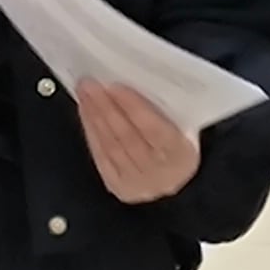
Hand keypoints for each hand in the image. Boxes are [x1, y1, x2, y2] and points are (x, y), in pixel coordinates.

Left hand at [75, 81, 201, 204]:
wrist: (179, 184)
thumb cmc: (179, 146)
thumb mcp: (185, 129)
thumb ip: (166, 111)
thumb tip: (134, 83)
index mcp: (181, 155)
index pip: (153, 129)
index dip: (133, 106)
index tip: (114, 86)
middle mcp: (159, 173)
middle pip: (127, 136)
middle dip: (106, 107)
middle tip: (90, 84)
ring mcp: (137, 182)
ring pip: (111, 146)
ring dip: (95, 117)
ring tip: (84, 94)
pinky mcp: (119, 186)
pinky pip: (101, 157)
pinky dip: (92, 132)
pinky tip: (86, 113)